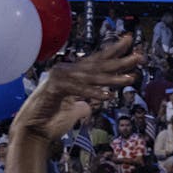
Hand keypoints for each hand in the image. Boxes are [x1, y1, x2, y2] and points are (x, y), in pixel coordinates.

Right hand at [11, 36, 142, 144]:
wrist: (32, 131)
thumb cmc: (51, 122)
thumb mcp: (73, 112)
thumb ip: (83, 105)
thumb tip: (89, 106)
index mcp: (72, 74)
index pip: (97, 60)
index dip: (114, 51)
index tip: (130, 41)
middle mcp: (66, 72)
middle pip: (98, 64)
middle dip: (120, 60)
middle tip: (140, 55)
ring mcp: (59, 78)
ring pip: (92, 77)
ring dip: (113, 79)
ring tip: (132, 78)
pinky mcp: (55, 89)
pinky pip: (79, 90)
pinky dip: (93, 93)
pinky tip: (109, 96)